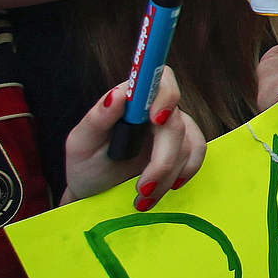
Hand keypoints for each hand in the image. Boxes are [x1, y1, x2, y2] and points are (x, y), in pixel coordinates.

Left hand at [63, 66, 206, 211]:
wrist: (94, 191)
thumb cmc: (85, 163)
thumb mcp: (81, 143)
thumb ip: (97, 118)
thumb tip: (117, 96)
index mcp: (132, 99)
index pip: (160, 79)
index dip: (166, 95)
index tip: (157, 118)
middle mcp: (155, 108)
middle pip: (176, 124)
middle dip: (162, 161)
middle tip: (141, 188)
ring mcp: (171, 128)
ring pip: (188, 145)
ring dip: (168, 176)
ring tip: (142, 197)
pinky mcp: (182, 147)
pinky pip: (196, 154)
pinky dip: (183, 173)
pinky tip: (166, 187)